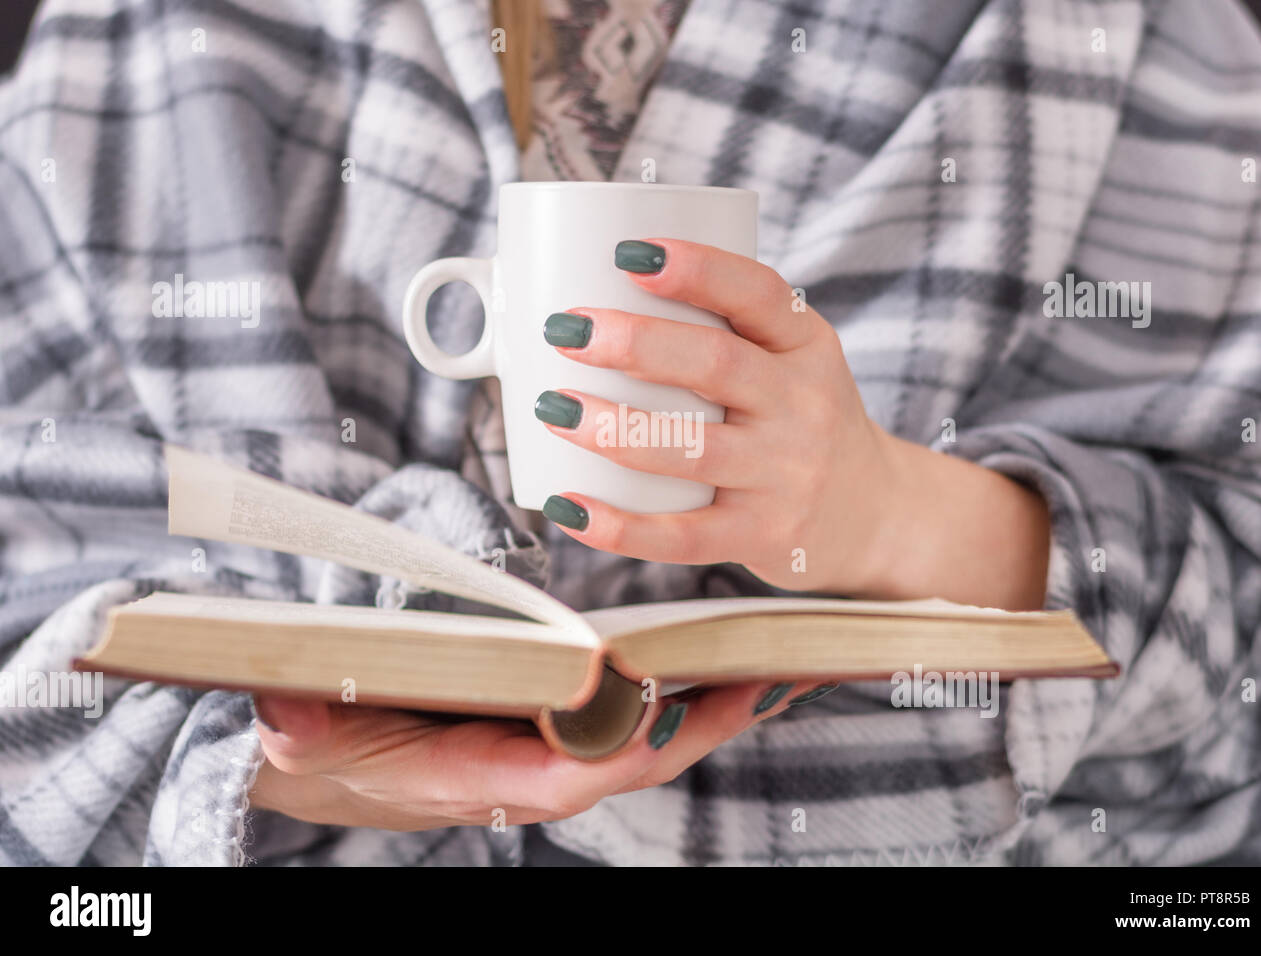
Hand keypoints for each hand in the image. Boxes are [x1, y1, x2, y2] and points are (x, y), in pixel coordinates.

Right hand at [249, 680, 832, 829]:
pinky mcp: (548, 736)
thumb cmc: (326, 739)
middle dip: (690, 730)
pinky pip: (624, 727)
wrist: (330, 758)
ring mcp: (536, 759)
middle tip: (760, 679)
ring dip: (702, 712)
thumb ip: (299, 726)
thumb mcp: (302, 730)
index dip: (599, 754)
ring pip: (635, 748)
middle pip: (619, 765)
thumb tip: (290, 715)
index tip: (647, 714)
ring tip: (767, 665)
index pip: (546, 781)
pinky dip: (675, 702)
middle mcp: (514, 776)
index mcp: (462, 776)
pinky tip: (717, 669)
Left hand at [535, 239, 1049, 608]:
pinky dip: (619, 526)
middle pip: (716, 365)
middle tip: (567, 330)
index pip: (759, 294)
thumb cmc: (804, 426)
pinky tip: (569, 507)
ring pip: (690, 449)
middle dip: (634, 343)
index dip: (697, 269)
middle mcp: (802, 406)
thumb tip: (595, 305)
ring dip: (613, 428)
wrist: (877, 517)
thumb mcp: (794, 366)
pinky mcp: (762, 536)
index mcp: (807, 347)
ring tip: (553, 406)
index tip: (630, 253)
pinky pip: (683, 536)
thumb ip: (725, 336)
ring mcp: (784, 475)